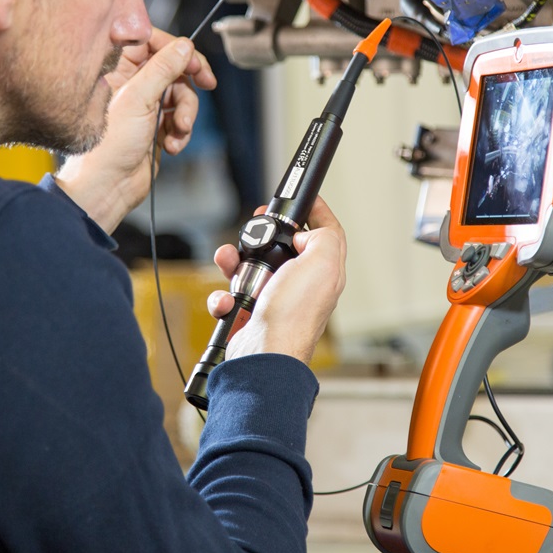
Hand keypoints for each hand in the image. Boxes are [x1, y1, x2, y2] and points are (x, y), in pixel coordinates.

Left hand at [55, 29, 216, 232]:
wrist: (108, 186)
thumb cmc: (107, 145)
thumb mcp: (138, 98)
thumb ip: (163, 68)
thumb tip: (184, 47)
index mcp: (118, 70)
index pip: (151, 43)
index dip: (176, 49)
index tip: (193, 60)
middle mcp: (131, 85)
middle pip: (173, 68)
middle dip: (188, 83)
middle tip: (207, 84)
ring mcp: (144, 107)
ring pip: (181, 95)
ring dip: (186, 113)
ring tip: (178, 130)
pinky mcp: (155, 127)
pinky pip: (179, 119)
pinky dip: (180, 132)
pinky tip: (171, 145)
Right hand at [207, 196, 346, 363]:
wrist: (265, 353)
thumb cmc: (294, 316)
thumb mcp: (322, 263)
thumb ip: (323, 237)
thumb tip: (305, 235)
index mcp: (324, 272)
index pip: (327, 234)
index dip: (318, 212)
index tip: (305, 199)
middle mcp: (301, 286)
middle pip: (284, 246)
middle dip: (264, 234)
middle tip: (255, 226)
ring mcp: (275, 300)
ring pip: (251, 268)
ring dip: (235, 261)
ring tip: (228, 261)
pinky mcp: (251, 314)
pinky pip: (232, 295)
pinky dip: (224, 295)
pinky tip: (228, 301)